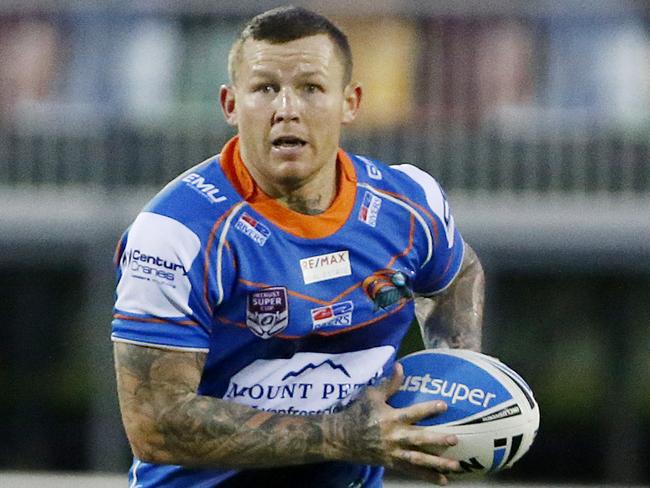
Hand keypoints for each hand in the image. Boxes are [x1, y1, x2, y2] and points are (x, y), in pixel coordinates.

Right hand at [325, 362, 461, 484]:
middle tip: (455, 439)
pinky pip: (411, 471)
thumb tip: (400, 366)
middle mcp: (393, 436)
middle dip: (437, 439)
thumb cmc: (357, 413)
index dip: (428, 409)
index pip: (412, 412)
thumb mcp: (371, 395)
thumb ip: (389, 384)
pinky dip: (427, 476)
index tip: (444, 405)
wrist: (340, 438)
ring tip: (456, 465)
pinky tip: (443, 480)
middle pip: (419, 439)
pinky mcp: (392, 463)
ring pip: (418, 459)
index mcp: (390, 418)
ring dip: (437, 463)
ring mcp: (393, 452)